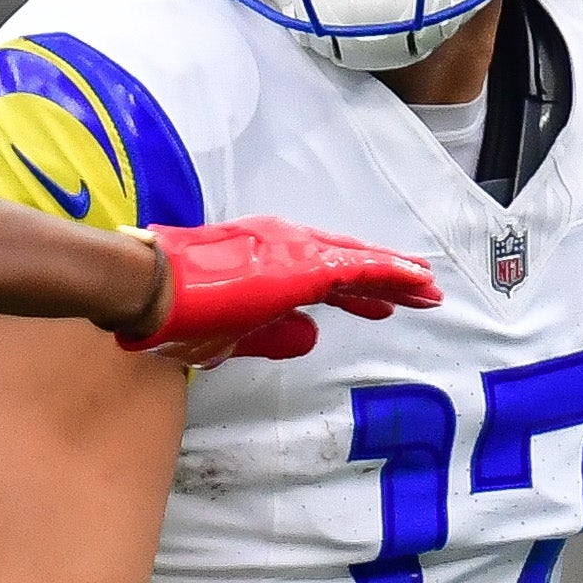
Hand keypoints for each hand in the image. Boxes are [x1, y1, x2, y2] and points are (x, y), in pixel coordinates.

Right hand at [120, 217, 440, 370]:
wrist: (151, 289)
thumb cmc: (176, 313)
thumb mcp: (234, 336)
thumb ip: (274, 335)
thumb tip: (312, 336)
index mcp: (266, 263)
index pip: (323, 276)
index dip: (357, 290)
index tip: (383, 304)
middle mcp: (284, 245)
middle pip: (349, 262)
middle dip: (388, 276)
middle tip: (424, 287)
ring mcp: (294, 250)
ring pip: (360, 262)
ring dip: (397, 275)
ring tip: (431, 288)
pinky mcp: (301, 265)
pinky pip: (358, 270)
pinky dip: (390, 274)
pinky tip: (415, 281)